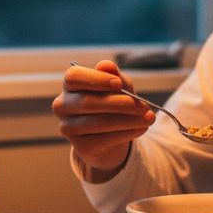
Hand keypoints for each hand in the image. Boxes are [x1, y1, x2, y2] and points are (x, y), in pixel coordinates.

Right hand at [52, 60, 154, 175]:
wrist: (112, 136)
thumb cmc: (113, 104)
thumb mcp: (119, 87)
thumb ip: (114, 75)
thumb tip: (107, 65)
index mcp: (70, 85)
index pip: (74, 77)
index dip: (96, 79)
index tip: (119, 84)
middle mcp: (63, 105)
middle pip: (87, 102)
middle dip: (120, 104)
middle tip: (144, 106)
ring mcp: (68, 127)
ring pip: (98, 122)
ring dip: (128, 120)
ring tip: (149, 118)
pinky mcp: (80, 146)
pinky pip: (104, 139)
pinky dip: (127, 133)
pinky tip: (141, 129)